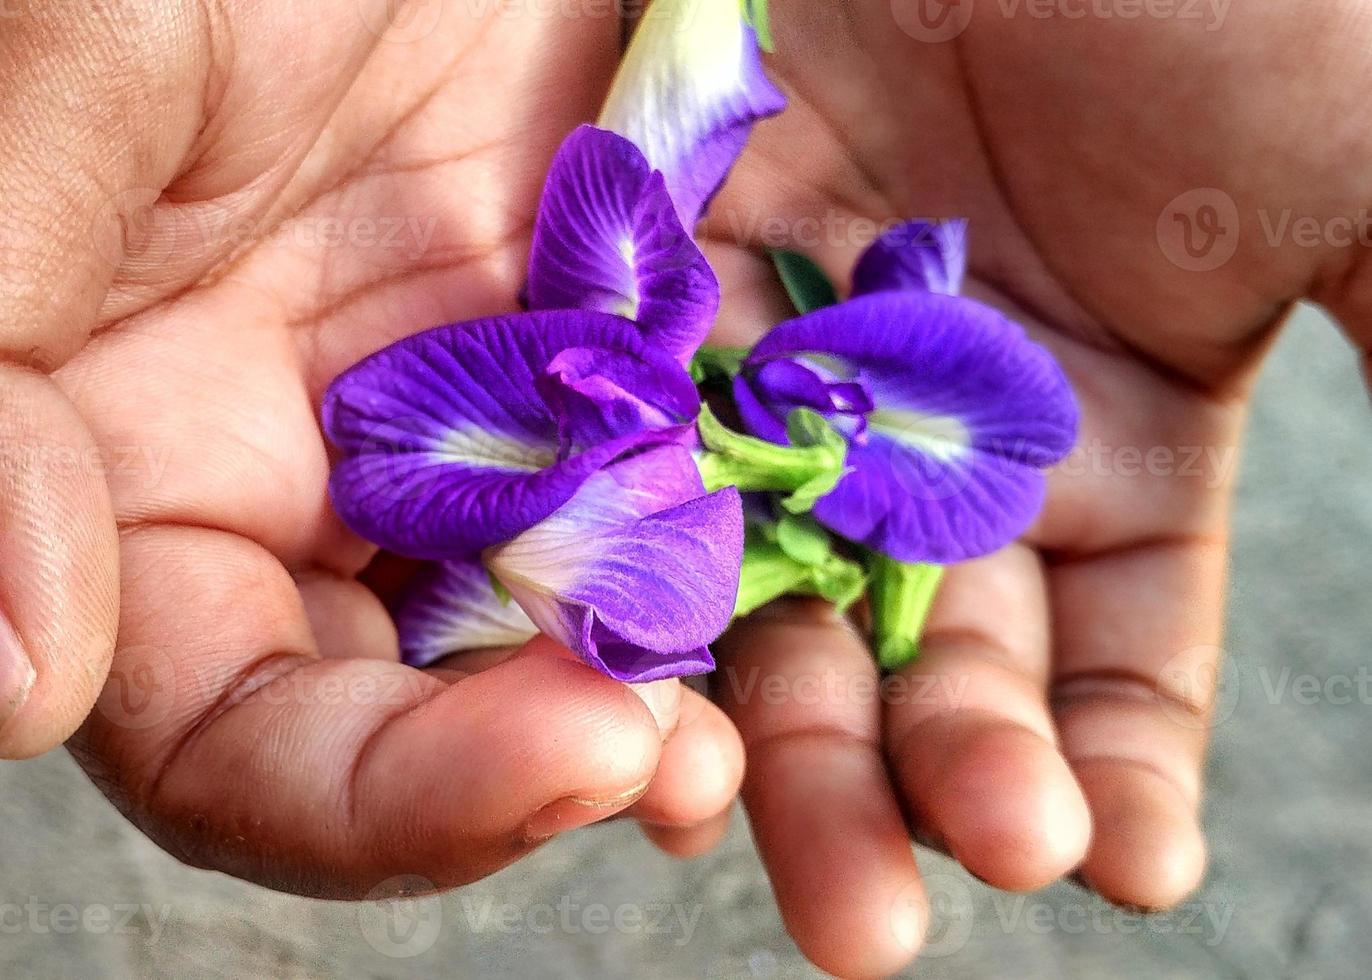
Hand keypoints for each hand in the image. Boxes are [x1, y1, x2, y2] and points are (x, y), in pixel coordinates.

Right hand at [5, 2, 742, 890]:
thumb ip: (7, 368)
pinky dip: (726, 584)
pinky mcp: (606, 385)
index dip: (361, 791)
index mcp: (148, 468)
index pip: (232, 732)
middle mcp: (313, 491)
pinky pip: (674, 520)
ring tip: (724, 749)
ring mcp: (474, 444)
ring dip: (646, 716)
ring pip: (553, 647)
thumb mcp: (91, 95)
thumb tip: (18, 682)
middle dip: (521, 774)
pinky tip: (798, 619)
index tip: (541, 755)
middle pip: (403, 732)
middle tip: (646, 762)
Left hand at [703, 2, 1371, 974]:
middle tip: (881, 921)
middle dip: (911, 787)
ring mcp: (803, 373)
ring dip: (774, 736)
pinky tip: (648, 700)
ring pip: (774, 593)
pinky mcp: (673, 301)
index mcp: (1116, 437)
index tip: (1121, 869)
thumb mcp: (1356, 172)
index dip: (1118, 764)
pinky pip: (651, 468)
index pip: (1112, 657)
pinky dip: (650, 579)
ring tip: (774, 858)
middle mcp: (949, 436)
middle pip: (916, 659)